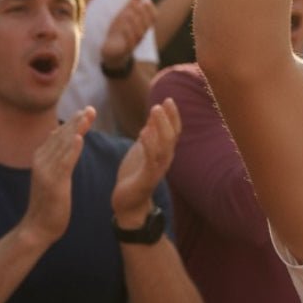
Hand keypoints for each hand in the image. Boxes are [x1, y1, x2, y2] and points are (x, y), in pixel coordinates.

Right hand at [21, 108, 95, 248]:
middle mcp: (41, 161)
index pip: (59, 135)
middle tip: (91, 108)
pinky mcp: (54, 182)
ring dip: (76, 129)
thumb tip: (59, 136)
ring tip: (87, 116)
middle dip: (77, 122)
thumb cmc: (49, 201)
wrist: (39, 226)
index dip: (73, 122)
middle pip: (61, 136)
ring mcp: (46, 171)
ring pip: (63, 145)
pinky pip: (64, 162)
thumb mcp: (52, 175)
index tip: (87, 110)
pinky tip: (80, 138)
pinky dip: (72, 149)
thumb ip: (56, 156)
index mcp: (41, 158)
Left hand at [100, 0, 154, 71]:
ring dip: (134, 23)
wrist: (112, 51)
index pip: (153, 18)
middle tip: (135, 4)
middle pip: (146, 25)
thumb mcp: (126, 13)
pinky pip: (129, 43)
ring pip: (139, 34)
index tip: (146, 2)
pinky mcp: (124, 50)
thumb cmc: (121, 30)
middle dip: (141, 15)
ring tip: (128, 13)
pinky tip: (122, 26)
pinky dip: (127, 33)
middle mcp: (141, 34)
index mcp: (143, 26)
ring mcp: (133, 43)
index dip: (151, 11)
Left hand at [111, 98, 180, 220]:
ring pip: (164, 145)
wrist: (128, 203)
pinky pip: (150, 159)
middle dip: (168, 118)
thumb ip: (149, 133)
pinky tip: (143, 133)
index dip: (173, 115)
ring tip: (154, 111)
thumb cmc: (135, 175)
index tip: (168, 99)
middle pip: (172, 135)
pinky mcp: (147, 178)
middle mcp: (165, 159)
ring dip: (160, 127)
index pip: (174, 130)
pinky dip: (149, 145)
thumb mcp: (141, 149)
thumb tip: (154, 113)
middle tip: (161, 103)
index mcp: (164, 152)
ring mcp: (158, 169)